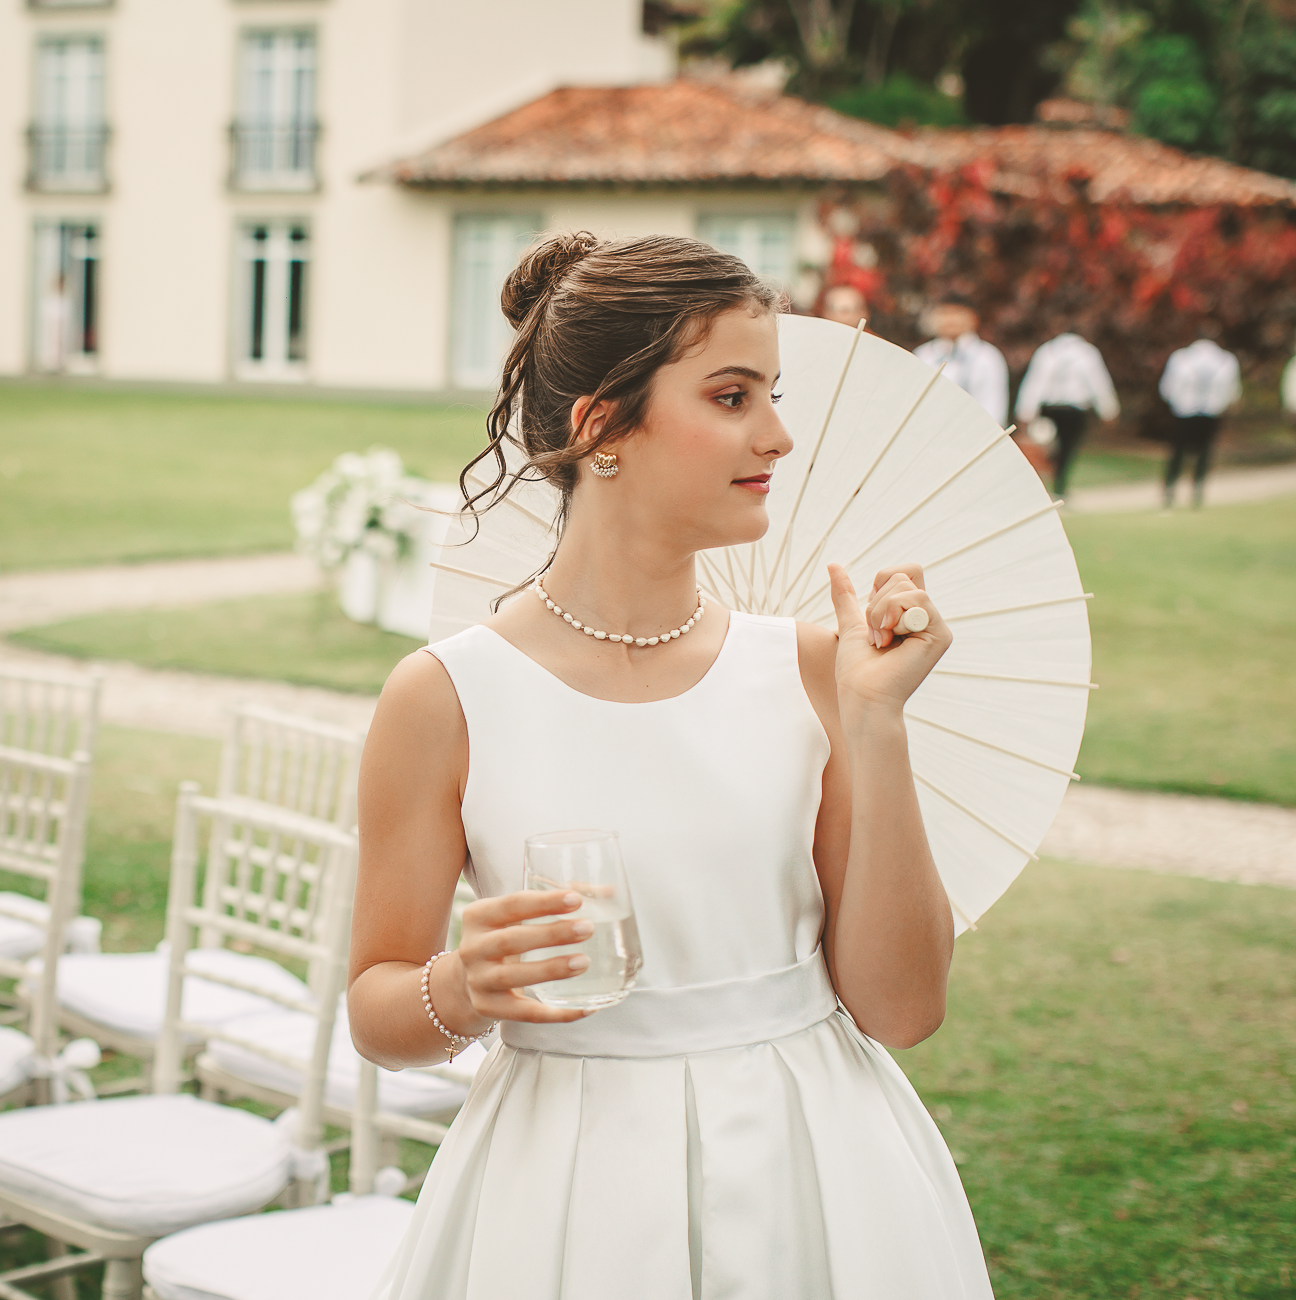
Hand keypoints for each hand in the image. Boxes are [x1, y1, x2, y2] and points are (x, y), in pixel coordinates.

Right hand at [451, 889, 594, 1024]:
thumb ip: (558, 901)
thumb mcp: (517, 915)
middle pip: (511, 940)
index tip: (576, 899)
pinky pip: (525, 1014)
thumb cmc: (505, 936)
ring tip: (583, 962)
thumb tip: (610, 892)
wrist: (465, 979)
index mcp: (479, 916)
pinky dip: (556, 1013)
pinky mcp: (488, 1008)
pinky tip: (584, 1007)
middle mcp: (473, 948)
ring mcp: (478, 980)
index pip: (512, 905)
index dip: (544, 902)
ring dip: (550, 969)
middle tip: (587, 928)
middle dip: (551, 934)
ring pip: (513, 976)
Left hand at [828, 563, 951, 713]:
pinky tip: (890, 641)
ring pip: (906, 587)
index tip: (871, 618)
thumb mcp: (850, 623)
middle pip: (904, 575)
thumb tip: (832, 564)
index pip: (903, 573)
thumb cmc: (856, 670)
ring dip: (880, 613)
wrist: (862, 695)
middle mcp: (927, 618)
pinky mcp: (940, 634)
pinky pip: (916, 599)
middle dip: (877, 603)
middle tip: (876, 634)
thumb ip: (845, 595)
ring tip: (881, 640)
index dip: (880, 586)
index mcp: (911, 615)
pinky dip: (892, 616)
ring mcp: (936, 626)